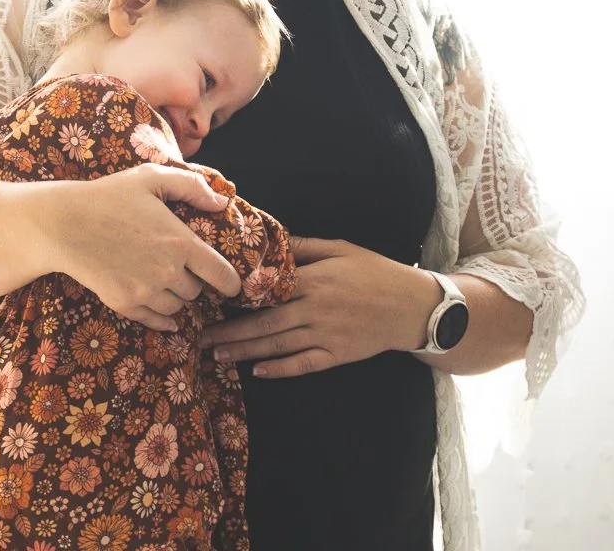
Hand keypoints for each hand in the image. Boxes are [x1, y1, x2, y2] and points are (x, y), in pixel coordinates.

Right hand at [36, 164, 242, 331]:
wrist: (64, 224)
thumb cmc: (108, 196)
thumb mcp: (150, 179)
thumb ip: (191, 187)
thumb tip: (221, 202)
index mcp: (180, 242)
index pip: (221, 275)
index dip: (232, 283)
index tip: (233, 285)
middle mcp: (167, 272)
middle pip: (196, 291)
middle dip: (193, 281)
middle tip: (181, 267)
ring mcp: (144, 292)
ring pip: (177, 307)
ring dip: (176, 296)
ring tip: (164, 280)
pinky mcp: (124, 304)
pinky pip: (155, 320)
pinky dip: (162, 318)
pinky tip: (163, 313)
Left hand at [197, 236, 438, 377]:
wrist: (413, 306)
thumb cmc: (376, 272)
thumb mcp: (341, 248)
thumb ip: (305, 246)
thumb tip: (273, 239)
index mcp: (314, 280)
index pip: (268, 290)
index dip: (238, 296)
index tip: (212, 298)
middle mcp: (316, 309)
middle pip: (265, 323)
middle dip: (230, 332)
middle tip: (200, 338)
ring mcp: (326, 335)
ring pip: (278, 346)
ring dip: (245, 352)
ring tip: (218, 355)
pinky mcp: (337, 355)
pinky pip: (304, 365)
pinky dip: (280, 370)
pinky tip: (258, 372)